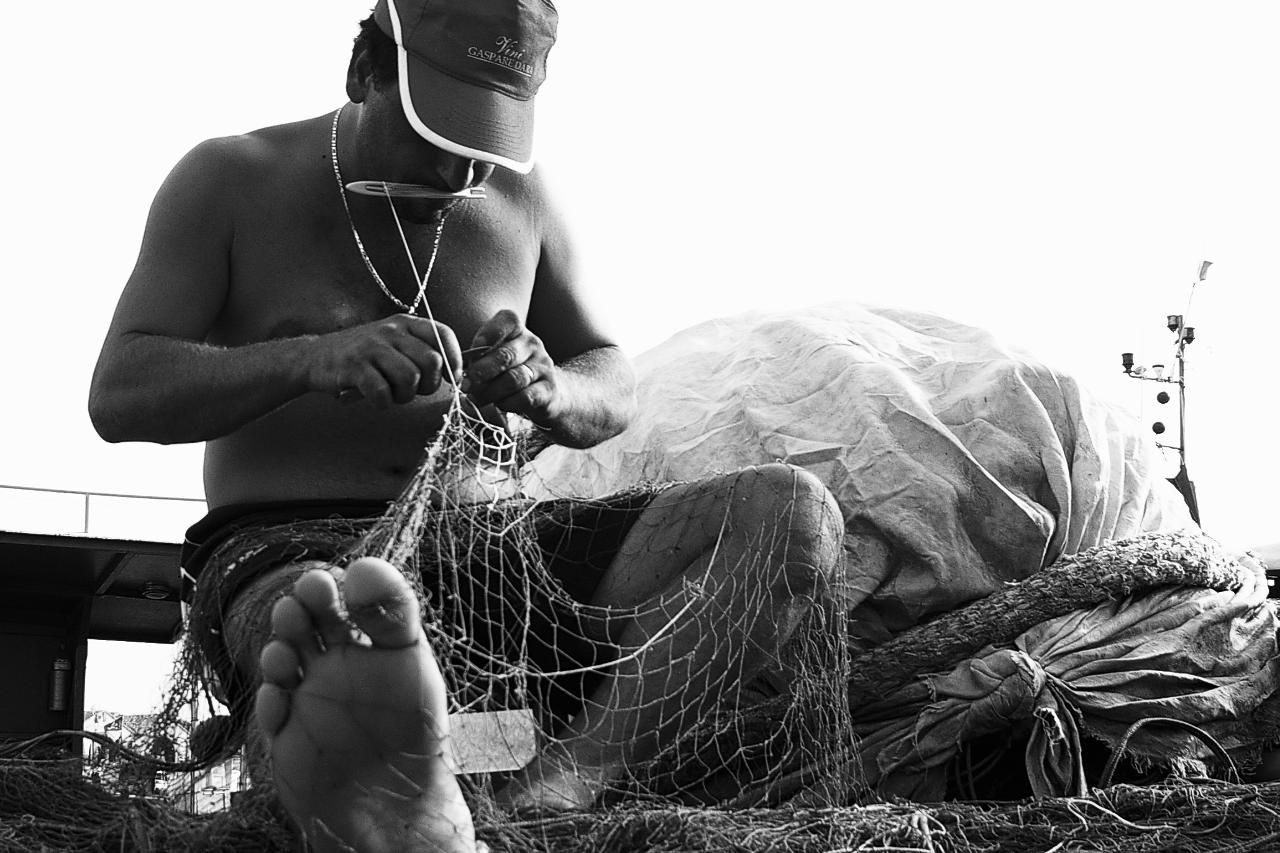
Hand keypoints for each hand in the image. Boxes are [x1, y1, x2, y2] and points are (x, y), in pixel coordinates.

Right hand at [305, 314, 462, 406]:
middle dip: (430, 385)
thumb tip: (456, 375)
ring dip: (406, 396)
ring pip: (410, 378)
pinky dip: (384, 403)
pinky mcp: (354, 366)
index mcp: (405, 323)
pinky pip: (382, 392)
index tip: (453, 379)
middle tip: (416, 391)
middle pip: (432, 361)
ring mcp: (372, 347)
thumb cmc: (362, 356)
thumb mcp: (393, 343)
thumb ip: (420, 352)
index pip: (443, 334)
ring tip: (393, 395)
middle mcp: (391, 331)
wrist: (315, 357)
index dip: (455, 360)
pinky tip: (377, 400)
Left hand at [461, 310, 558, 425]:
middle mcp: (533, 344)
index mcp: (518, 330)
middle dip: (482, 371)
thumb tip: (458, 371)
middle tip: (466, 385)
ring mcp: (543, 367)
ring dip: (491, 391)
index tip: (472, 351)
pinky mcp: (549, 390)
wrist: (545, 393)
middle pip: (506, 355)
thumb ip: (477, 359)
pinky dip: (508, 403)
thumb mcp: (493, 357)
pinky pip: (526, 397)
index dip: (488, 335)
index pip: (507, 321)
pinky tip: (499, 405)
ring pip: (514, 379)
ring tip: (476, 398)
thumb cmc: (508, 371)